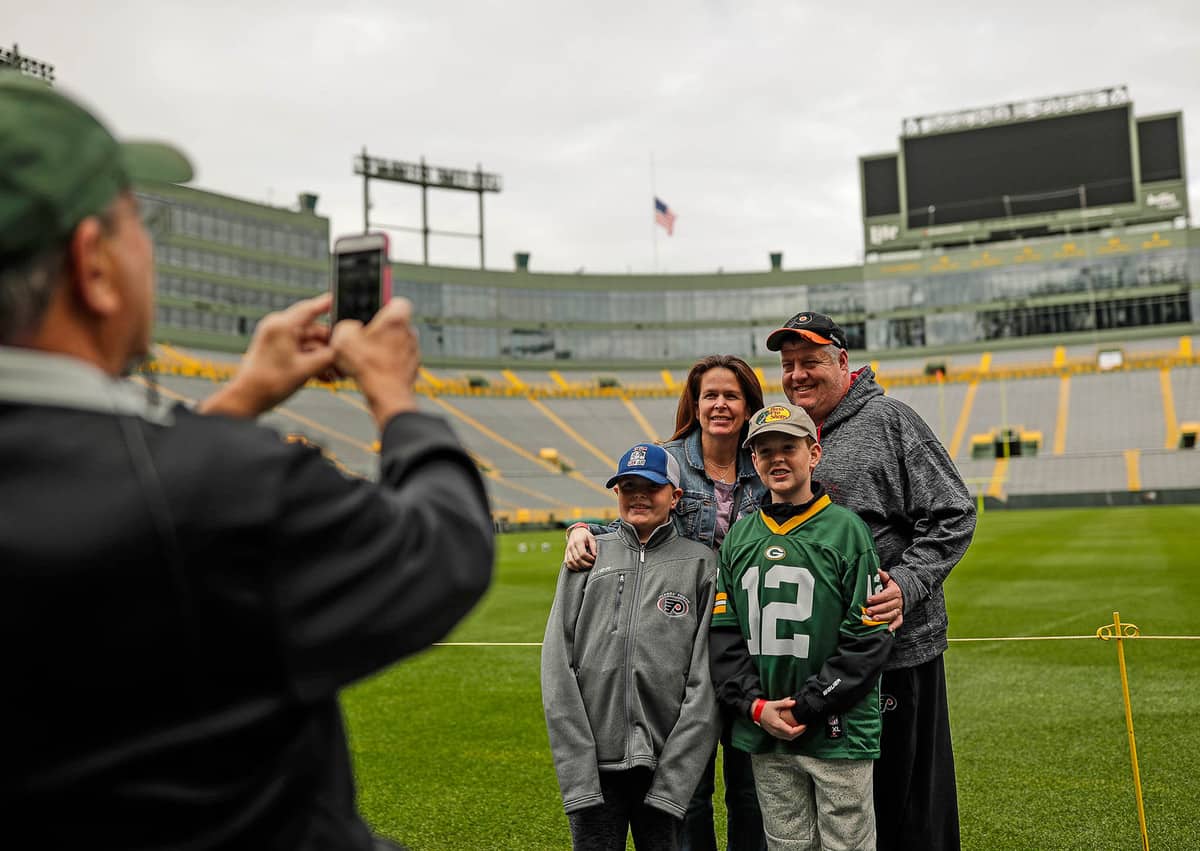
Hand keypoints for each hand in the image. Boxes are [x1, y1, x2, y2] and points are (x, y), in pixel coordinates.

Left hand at [199, 294, 334, 417]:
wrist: (248, 398)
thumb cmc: (268, 383)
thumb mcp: (306, 370)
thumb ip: (328, 357)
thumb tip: (343, 350)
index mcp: (282, 326)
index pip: (309, 308)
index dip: (327, 304)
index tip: (339, 299)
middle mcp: (279, 328)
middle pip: (314, 329)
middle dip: (330, 345)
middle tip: (345, 357)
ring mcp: (278, 339)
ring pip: (310, 343)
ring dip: (324, 357)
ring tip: (336, 372)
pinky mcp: (278, 349)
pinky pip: (302, 350)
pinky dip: (313, 361)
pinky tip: (325, 375)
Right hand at [331, 297, 419, 428]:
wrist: (387, 397)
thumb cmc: (370, 368)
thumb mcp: (344, 338)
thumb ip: (345, 325)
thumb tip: (347, 328)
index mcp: (397, 318)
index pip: (396, 301)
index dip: (382, 305)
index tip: (372, 312)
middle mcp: (410, 333)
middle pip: (394, 324)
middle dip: (379, 330)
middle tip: (363, 338)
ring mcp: (413, 352)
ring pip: (395, 343)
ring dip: (383, 348)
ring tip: (365, 358)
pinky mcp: (412, 369)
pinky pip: (397, 361)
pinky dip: (387, 364)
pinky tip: (372, 371)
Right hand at [564, 527, 596, 570]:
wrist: (576, 531)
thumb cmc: (585, 535)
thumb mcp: (591, 537)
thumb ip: (593, 546)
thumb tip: (595, 555)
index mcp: (578, 541)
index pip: (583, 554)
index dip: (589, 558)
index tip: (594, 560)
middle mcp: (571, 546)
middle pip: (577, 559)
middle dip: (585, 564)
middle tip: (591, 565)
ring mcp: (567, 550)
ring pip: (571, 562)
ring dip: (579, 566)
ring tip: (586, 567)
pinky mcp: (566, 553)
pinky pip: (566, 562)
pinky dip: (572, 567)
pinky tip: (578, 568)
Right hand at [758, 698, 805, 740]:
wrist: (756, 712)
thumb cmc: (765, 708)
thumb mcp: (775, 704)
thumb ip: (785, 703)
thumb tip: (794, 702)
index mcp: (777, 724)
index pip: (791, 732)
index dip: (799, 730)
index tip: (804, 725)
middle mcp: (776, 731)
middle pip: (791, 737)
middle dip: (799, 732)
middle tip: (804, 726)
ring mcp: (775, 733)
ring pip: (788, 738)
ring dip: (795, 734)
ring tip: (800, 728)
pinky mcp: (774, 733)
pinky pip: (784, 737)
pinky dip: (790, 735)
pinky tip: (793, 730)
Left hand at [866, 569, 903, 632]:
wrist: (902, 593)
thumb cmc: (890, 587)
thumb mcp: (888, 580)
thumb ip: (883, 576)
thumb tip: (877, 570)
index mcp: (895, 591)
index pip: (886, 595)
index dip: (877, 598)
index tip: (869, 600)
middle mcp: (898, 601)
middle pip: (888, 606)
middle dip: (878, 609)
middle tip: (868, 611)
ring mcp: (899, 609)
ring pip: (892, 614)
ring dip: (883, 617)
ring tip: (874, 619)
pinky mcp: (900, 616)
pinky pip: (899, 622)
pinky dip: (894, 626)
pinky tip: (888, 629)